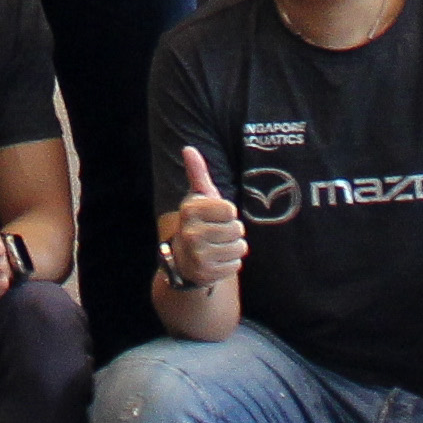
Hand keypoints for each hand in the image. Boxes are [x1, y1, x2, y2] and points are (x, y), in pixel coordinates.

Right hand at [164, 146, 248, 293]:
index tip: (215, 216)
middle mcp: (191, 233)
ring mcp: (198, 255)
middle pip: (237, 229)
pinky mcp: (207, 274)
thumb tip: (188, 148)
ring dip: (233, 247)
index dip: (227, 213)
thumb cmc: (197, 222)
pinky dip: (230, 263)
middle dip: (232, 232)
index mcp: (190, 210)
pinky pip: (235, 265)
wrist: (183, 259)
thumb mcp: (197, 197)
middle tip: (217, 233)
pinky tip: (216, 260)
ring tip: (217, 246)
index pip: (230, 209)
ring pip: (239, 247)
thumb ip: (197, 173)